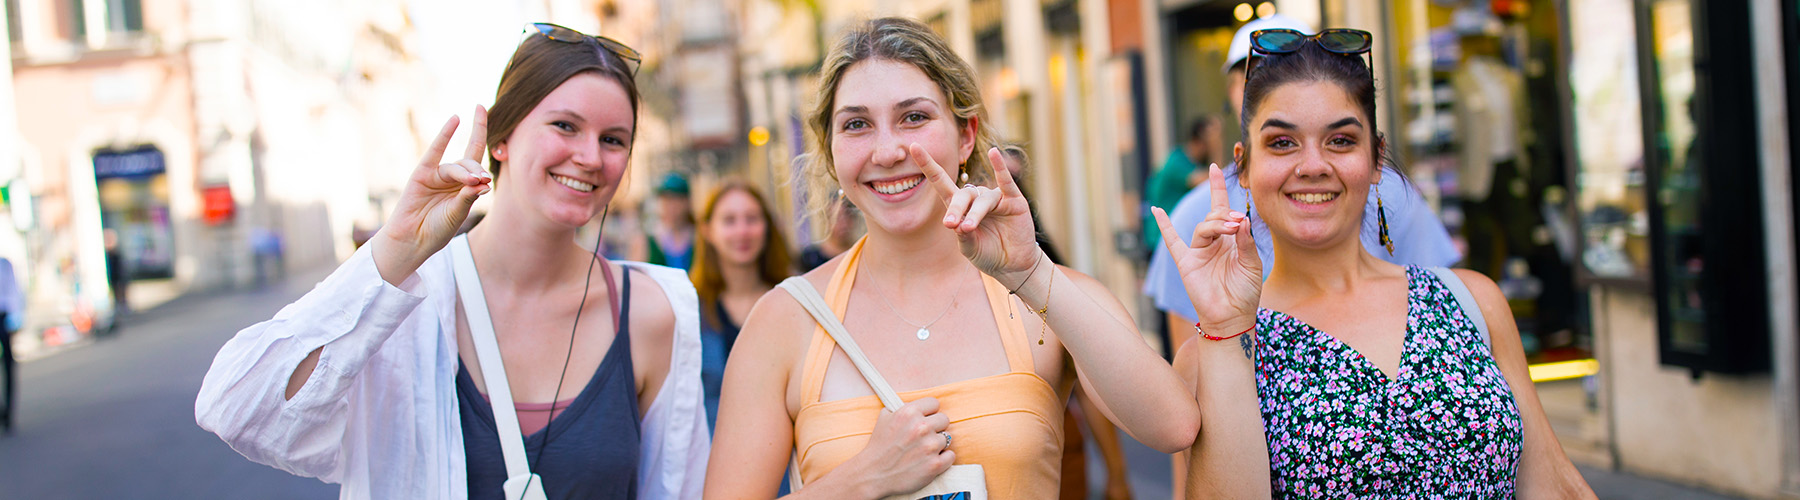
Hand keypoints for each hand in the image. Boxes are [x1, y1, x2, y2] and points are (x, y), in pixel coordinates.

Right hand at [372, 106, 493, 283]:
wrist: (413, 239)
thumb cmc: (438, 229)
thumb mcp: (458, 212)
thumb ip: (469, 196)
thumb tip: (484, 181)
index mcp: (465, 185)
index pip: (477, 156)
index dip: (481, 133)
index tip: (483, 110)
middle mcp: (452, 177)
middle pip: (470, 164)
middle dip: (477, 171)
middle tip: (481, 180)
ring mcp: (437, 174)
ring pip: (457, 167)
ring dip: (465, 173)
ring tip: (471, 182)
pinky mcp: (422, 174)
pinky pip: (435, 151)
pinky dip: (445, 135)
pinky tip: (455, 120)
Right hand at [848, 397, 953, 496]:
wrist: (873, 474)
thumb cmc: (878, 447)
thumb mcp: (884, 418)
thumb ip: (901, 408)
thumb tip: (916, 404)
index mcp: (909, 412)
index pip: (934, 403)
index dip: (929, 412)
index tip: (925, 419)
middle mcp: (921, 427)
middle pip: (944, 420)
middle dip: (935, 427)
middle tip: (924, 437)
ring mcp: (929, 447)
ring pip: (947, 438)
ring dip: (937, 444)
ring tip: (923, 451)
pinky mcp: (935, 465)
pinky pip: (951, 455)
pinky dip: (944, 458)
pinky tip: (930, 459)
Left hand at [917, 145, 1039, 287]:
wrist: (1012, 265)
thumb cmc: (987, 254)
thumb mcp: (970, 248)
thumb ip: (963, 235)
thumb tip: (959, 223)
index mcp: (960, 207)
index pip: (941, 182)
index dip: (928, 165)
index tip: (913, 147)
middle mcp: (976, 198)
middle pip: (961, 195)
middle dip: (955, 209)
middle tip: (950, 224)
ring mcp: (995, 198)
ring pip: (982, 200)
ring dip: (975, 213)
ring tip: (968, 228)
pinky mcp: (1014, 201)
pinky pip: (1006, 182)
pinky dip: (1000, 168)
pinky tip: (994, 154)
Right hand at [1151, 164, 1261, 334]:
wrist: (1233, 317)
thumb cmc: (1245, 292)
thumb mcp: (1252, 264)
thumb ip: (1246, 241)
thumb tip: (1239, 219)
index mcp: (1230, 240)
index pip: (1223, 208)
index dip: (1219, 188)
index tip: (1217, 167)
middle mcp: (1213, 242)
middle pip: (1214, 216)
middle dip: (1226, 215)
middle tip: (1238, 223)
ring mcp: (1198, 252)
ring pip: (1203, 227)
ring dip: (1216, 224)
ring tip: (1231, 228)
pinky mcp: (1187, 263)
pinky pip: (1172, 242)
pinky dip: (1164, 226)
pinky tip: (1157, 210)